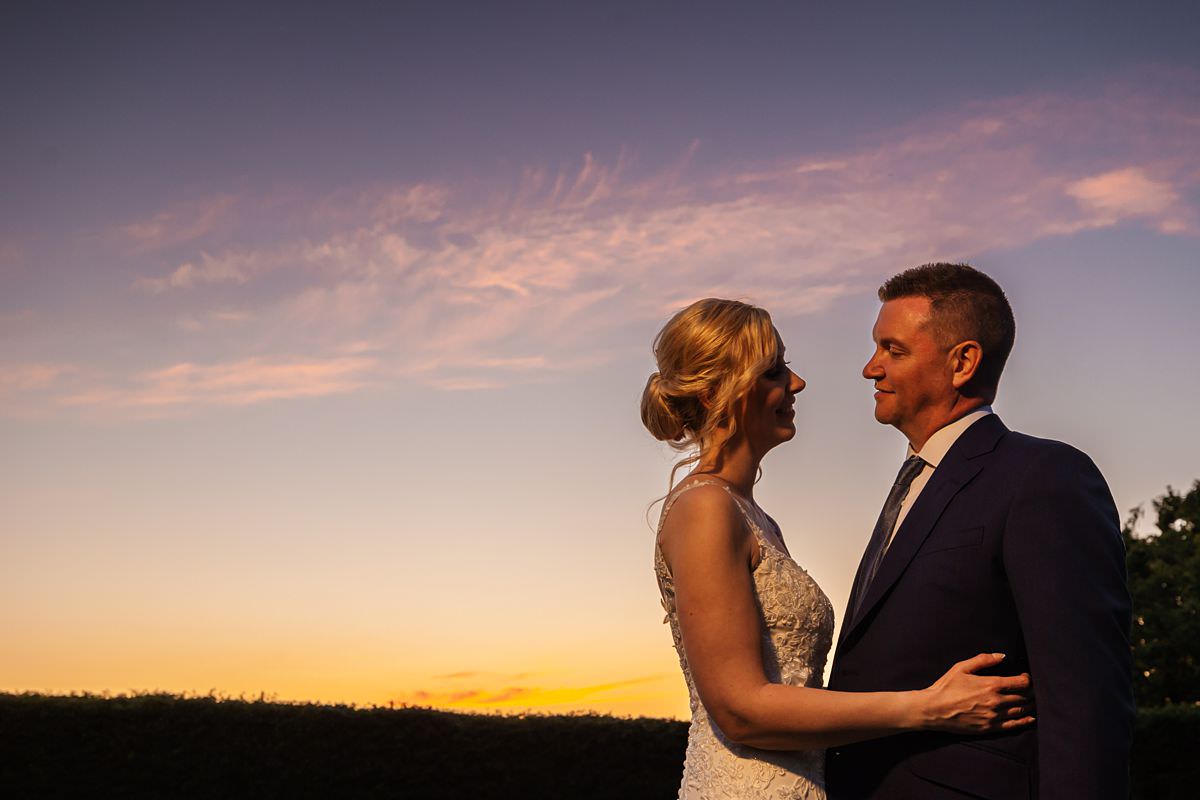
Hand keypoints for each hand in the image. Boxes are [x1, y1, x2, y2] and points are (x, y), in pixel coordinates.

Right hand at [917, 653, 1034, 733]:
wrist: (934, 709)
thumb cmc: (946, 687)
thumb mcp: (961, 667)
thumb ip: (983, 660)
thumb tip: (1002, 655)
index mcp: (991, 685)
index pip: (1021, 682)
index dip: (1028, 678)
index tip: (1025, 676)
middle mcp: (996, 701)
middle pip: (1025, 697)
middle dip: (1031, 692)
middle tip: (1032, 688)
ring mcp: (995, 716)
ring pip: (1022, 710)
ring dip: (1030, 705)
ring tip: (1031, 700)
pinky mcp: (990, 728)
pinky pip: (1014, 725)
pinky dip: (1025, 721)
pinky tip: (1030, 717)